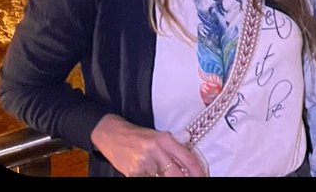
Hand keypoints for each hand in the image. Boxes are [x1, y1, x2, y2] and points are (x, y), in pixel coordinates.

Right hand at [89, 114, 205, 176]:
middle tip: (190, 180)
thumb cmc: (137, 136)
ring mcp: (144, 163)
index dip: (198, 172)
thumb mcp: (157, 136)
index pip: (187, 158)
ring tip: (166, 175)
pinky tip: (155, 176)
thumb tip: (190, 163)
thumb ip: (173, 147)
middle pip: (177, 174)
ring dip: (167, 179)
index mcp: (164, 139)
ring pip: (164, 179)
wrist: (112, 134)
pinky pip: (149, 181)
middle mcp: (155, 150)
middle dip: (185, 180)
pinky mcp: (134, 173)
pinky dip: (154, 180)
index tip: (203, 177)